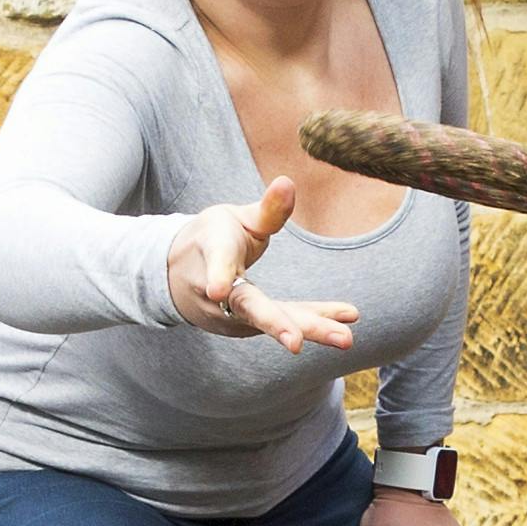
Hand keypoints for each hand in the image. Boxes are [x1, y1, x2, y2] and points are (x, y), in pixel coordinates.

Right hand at [168, 179, 360, 353]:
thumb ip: (265, 210)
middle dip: (275, 324)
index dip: (217, 275)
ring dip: (309, 329)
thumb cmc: (211, 240)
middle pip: (248, 307)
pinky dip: (316, 321)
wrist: (178, 276)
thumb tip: (288, 182)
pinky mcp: (251, 324)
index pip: (216, 265)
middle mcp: (218, 294)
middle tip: (296, 343)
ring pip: (272, 321)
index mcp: (211, 255)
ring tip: (345, 337)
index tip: (216, 289)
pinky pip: (286, 321)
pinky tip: (348, 320)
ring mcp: (233, 315)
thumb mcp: (232, 219)